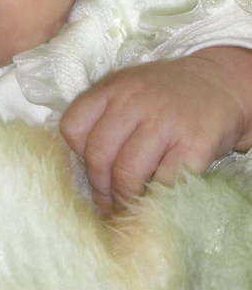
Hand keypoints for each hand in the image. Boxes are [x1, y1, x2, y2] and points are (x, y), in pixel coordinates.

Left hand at [59, 47, 251, 213]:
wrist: (216, 84)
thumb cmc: (163, 95)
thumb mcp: (127, 90)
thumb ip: (102, 116)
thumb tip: (82, 165)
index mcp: (112, 87)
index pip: (72, 126)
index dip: (77, 154)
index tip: (89, 167)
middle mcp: (134, 100)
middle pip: (98, 155)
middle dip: (99, 187)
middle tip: (106, 202)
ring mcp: (164, 121)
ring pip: (127, 173)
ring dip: (124, 198)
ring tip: (128, 204)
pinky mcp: (193, 143)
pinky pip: (163, 182)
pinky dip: (156, 196)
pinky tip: (156, 195)